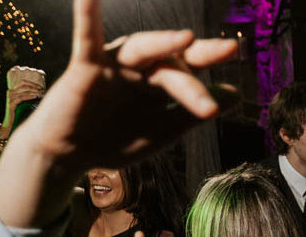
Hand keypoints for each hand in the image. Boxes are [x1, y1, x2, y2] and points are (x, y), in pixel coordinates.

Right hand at [9, 0, 239, 171]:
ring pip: (144, 49)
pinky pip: (88, 37)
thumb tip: (235, 93)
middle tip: (228, 50)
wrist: (70, 154)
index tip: (234, 70)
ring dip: (164, 42)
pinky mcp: (87, 65)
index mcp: (160, 81)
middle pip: (173, 57)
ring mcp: (115, 63)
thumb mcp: (161, 131)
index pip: (190, 70)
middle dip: (200, 54)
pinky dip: (87, 14)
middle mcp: (141, 66)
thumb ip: (192, 113)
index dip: (210, 65)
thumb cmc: (115, 140)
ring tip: (187, 38)